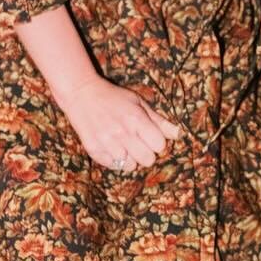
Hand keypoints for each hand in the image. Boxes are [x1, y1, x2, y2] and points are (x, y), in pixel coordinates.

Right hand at [57, 73, 181, 171]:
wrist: (82, 94)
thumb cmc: (114, 98)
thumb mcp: (138, 103)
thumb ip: (159, 121)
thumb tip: (178, 134)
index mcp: (136, 119)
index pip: (159, 145)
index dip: (157, 142)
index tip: (150, 136)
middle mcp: (122, 133)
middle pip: (148, 160)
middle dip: (147, 153)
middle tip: (138, 143)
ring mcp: (107, 142)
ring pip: (131, 166)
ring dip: (130, 157)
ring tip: (123, 144)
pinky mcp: (94, 150)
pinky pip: (114, 166)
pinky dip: (115, 159)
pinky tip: (112, 146)